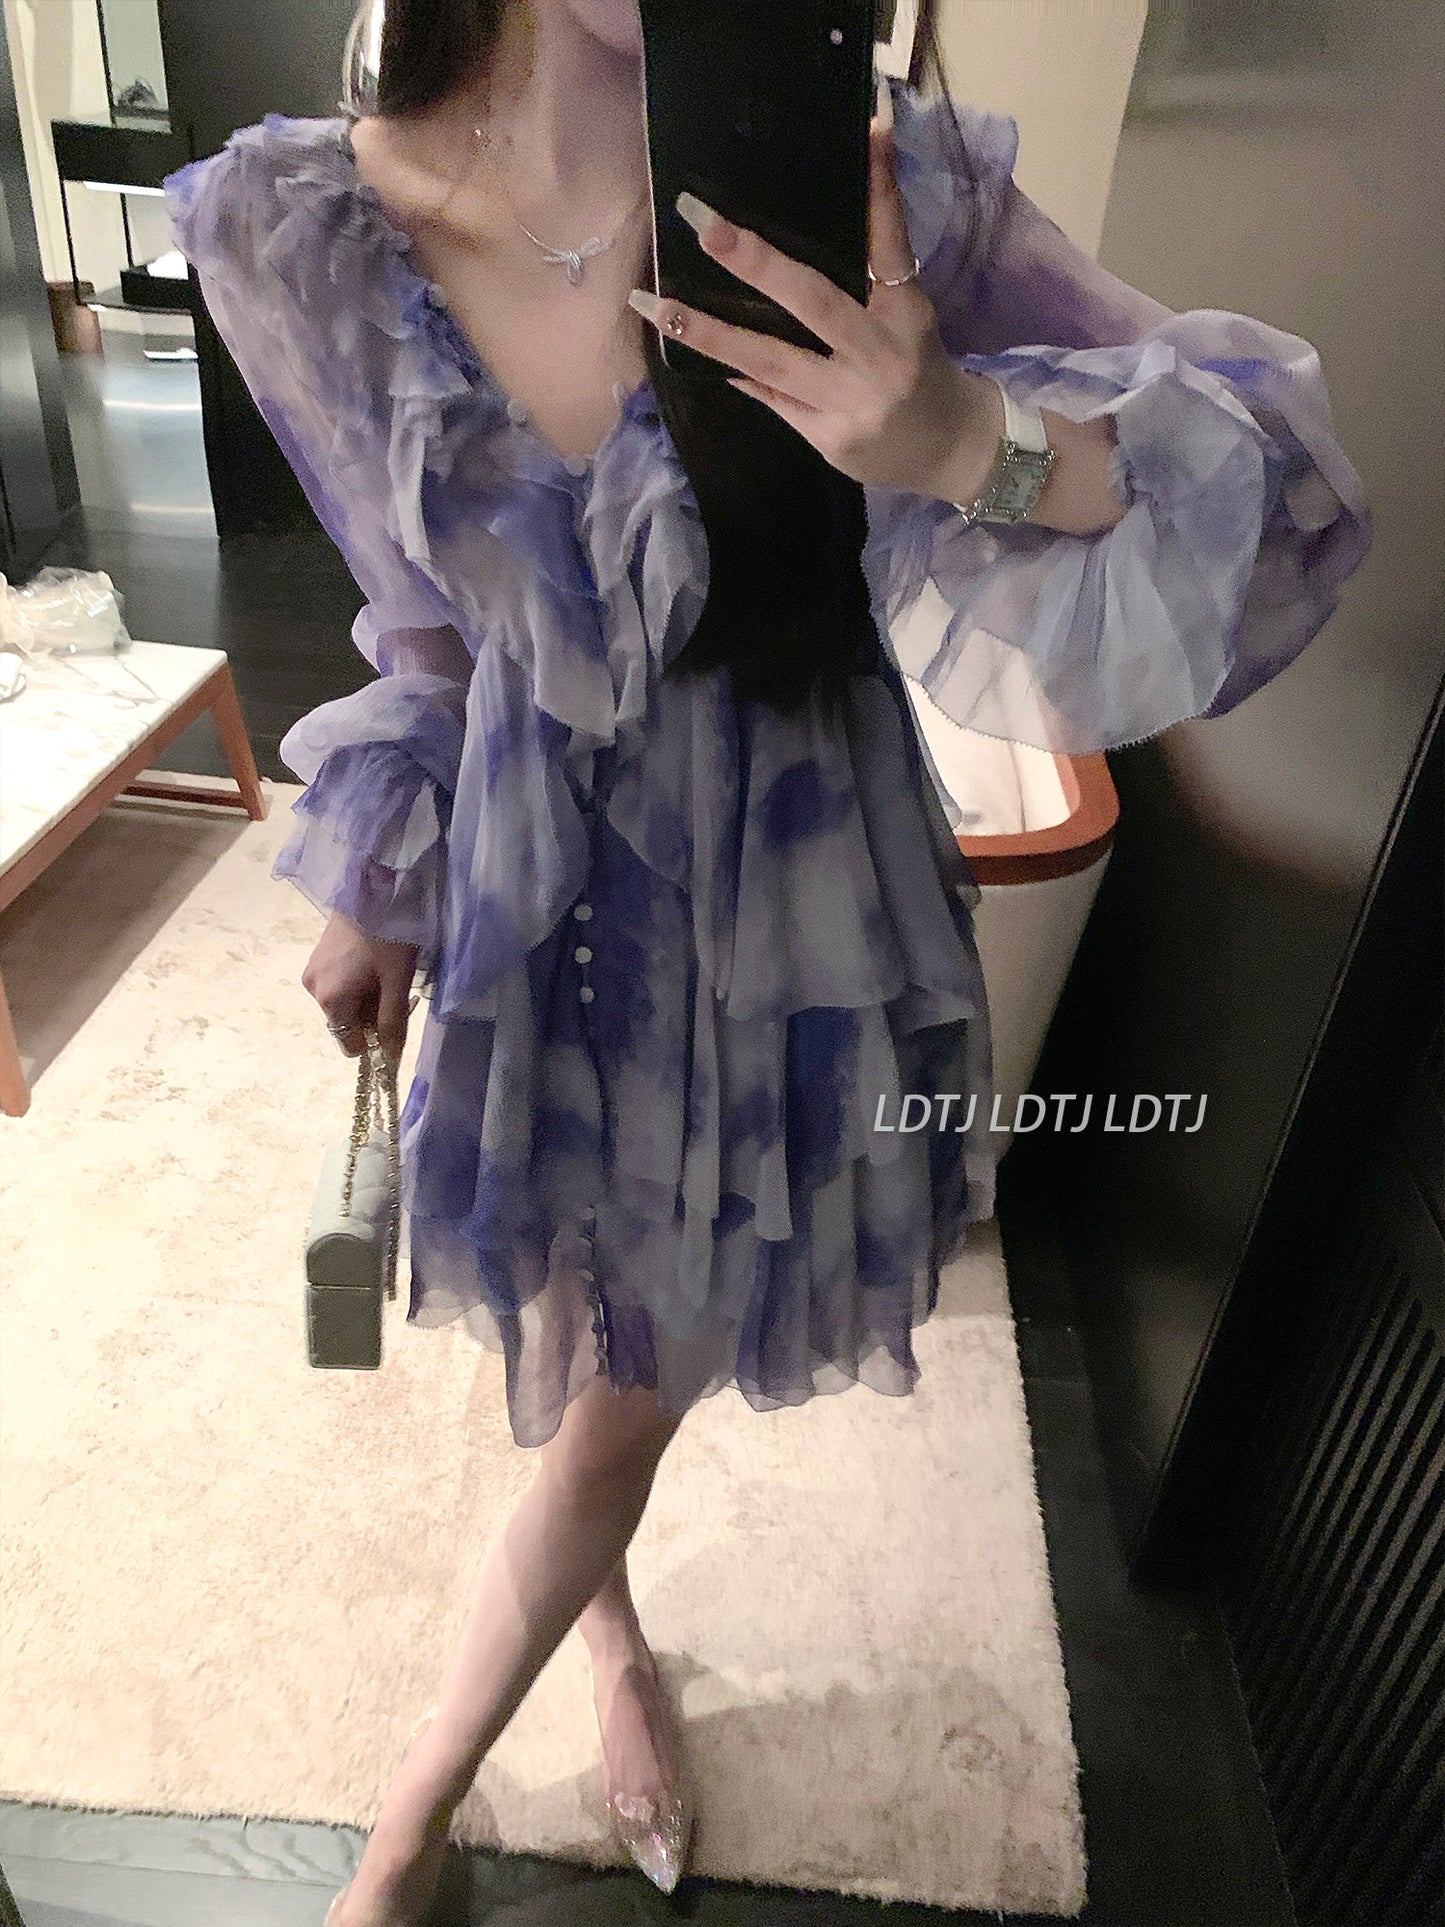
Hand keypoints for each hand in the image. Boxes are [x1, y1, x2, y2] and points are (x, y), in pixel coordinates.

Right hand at [302, 911, 417, 1065]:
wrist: (373, 885)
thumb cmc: (388, 935)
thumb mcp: (396, 983)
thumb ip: (392, 1023)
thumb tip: (389, 1058)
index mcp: (329, 999)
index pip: (349, 1043)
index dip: (374, 1040)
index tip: (396, 1018)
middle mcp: (313, 989)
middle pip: (346, 1022)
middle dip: (372, 1014)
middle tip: (396, 989)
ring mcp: (313, 970)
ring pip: (344, 1002)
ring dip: (367, 997)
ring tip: (386, 972)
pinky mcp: (318, 956)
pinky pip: (339, 984)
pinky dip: (358, 983)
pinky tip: (374, 962)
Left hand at [625, 95, 987, 495]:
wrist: (948, 449)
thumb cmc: (919, 365)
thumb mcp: (909, 310)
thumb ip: (877, 257)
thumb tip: (851, 174)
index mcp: (906, 313)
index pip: (890, 242)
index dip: (877, 190)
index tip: (866, 131)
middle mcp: (879, 355)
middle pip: (814, 301)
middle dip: (755, 262)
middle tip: (704, 224)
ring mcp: (850, 402)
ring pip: (770, 359)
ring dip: (707, 332)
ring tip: (654, 305)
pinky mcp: (827, 438)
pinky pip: (768, 396)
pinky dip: (729, 368)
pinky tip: (683, 347)